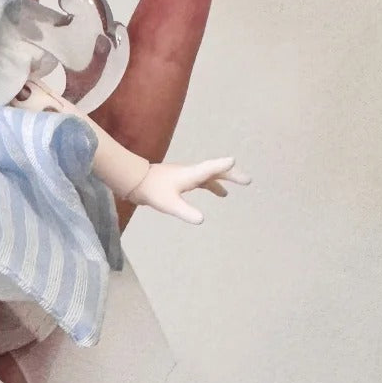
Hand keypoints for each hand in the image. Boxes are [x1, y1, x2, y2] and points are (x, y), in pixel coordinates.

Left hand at [127, 156, 250, 222]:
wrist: (134, 181)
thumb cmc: (152, 191)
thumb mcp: (170, 204)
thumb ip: (185, 211)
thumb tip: (202, 220)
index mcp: (191, 175)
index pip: (211, 169)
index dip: (223, 166)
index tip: (234, 162)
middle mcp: (191, 172)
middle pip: (215, 171)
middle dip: (231, 175)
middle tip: (247, 181)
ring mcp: (186, 175)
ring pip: (209, 176)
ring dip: (221, 181)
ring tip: (228, 194)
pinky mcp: (181, 180)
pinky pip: (202, 180)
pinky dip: (211, 185)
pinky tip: (214, 192)